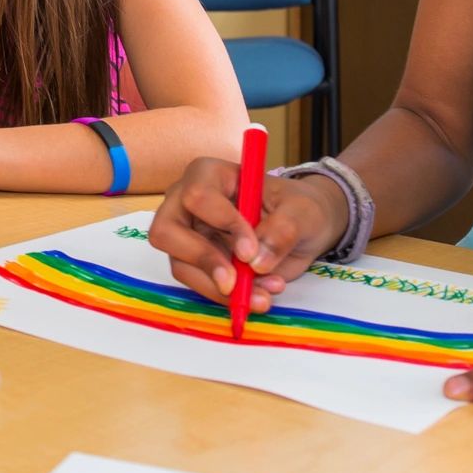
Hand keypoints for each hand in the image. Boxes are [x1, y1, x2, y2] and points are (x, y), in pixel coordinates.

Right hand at [146, 157, 346, 309]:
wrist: (304, 229)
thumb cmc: (299, 207)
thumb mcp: (301, 213)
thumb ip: (282, 231)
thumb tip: (256, 262)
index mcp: (211, 175)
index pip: (198, 196)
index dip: (222, 224)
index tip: (250, 252)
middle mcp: (188, 203)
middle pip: (167, 232)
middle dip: (202, 261)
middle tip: (234, 284)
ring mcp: (188, 234)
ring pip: (181, 265)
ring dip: (219, 288)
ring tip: (262, 295)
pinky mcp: (197, 262)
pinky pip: (200, 284)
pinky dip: (227, 297)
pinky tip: (258, 295)